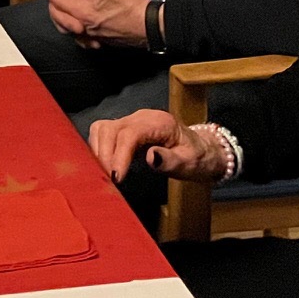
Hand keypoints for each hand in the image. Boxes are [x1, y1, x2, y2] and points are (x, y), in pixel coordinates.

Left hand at [43, 0, 148, 46]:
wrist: (150, 26)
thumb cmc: (132, 5)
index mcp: (83, 11)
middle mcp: (84, 26)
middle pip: (59, 14)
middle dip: (51, 0)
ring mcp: (91, 35)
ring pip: (67, 25)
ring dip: (60, 14)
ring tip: (58, 4)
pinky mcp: (100, 39)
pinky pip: (79, 35)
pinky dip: (72, 27)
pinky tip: (74, 23)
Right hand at [87, 110, 229, 184]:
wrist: (200, 150)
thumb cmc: (196, 158)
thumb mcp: (190, 163)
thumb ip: (171, 160)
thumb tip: (150, 157)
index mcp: (159, 123)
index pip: (130, 134)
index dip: (119, 155)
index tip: (116, 178)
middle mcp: (141, 117)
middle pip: (110, 128)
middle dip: (104, 155)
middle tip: (108, 180)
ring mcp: (131, 121)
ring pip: (102, 129)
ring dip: (98, 151)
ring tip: (104, 174)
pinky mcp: (124, 128)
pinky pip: (103, 133)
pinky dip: (98, 149)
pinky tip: (105, 166)